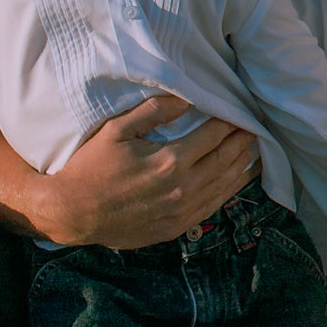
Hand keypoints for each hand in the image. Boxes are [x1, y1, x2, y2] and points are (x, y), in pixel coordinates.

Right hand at [41, 98, 259, 249]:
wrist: (71, 212)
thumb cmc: (90, 167)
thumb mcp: (117, 130)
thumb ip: (154, 111)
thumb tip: (186, 98)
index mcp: (170, 161)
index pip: (213, 136)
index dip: (230, 123)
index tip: (240, 112)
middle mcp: (182, 188)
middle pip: (225, 160)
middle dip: (242, 142)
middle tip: (255, 129)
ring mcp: (181, 211)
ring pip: (224, 186)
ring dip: (241, 167)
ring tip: (254, 152)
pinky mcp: (176, 228)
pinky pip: (211, 207)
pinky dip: (228, 191)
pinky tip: (234, 181)